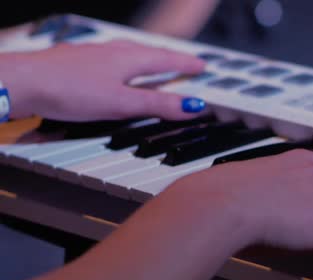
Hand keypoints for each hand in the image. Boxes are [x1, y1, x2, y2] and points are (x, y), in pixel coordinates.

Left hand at [0, 40, 206, 121]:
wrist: (22, 83)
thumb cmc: (68, 90)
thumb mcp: (121, 103)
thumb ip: (157, 105)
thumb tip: (193, 105)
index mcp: (127, 59)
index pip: (165, 59)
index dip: (185, 63)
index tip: (202, 65)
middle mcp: (110, 52)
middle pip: (147, 52)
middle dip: (168, 58)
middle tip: (182, 63)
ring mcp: (91, 55)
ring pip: (126, 53)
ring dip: (144, 58)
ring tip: (152, 64)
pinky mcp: (73, 61)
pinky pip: (108, 58)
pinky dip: (121, 63)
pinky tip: (112, 71)